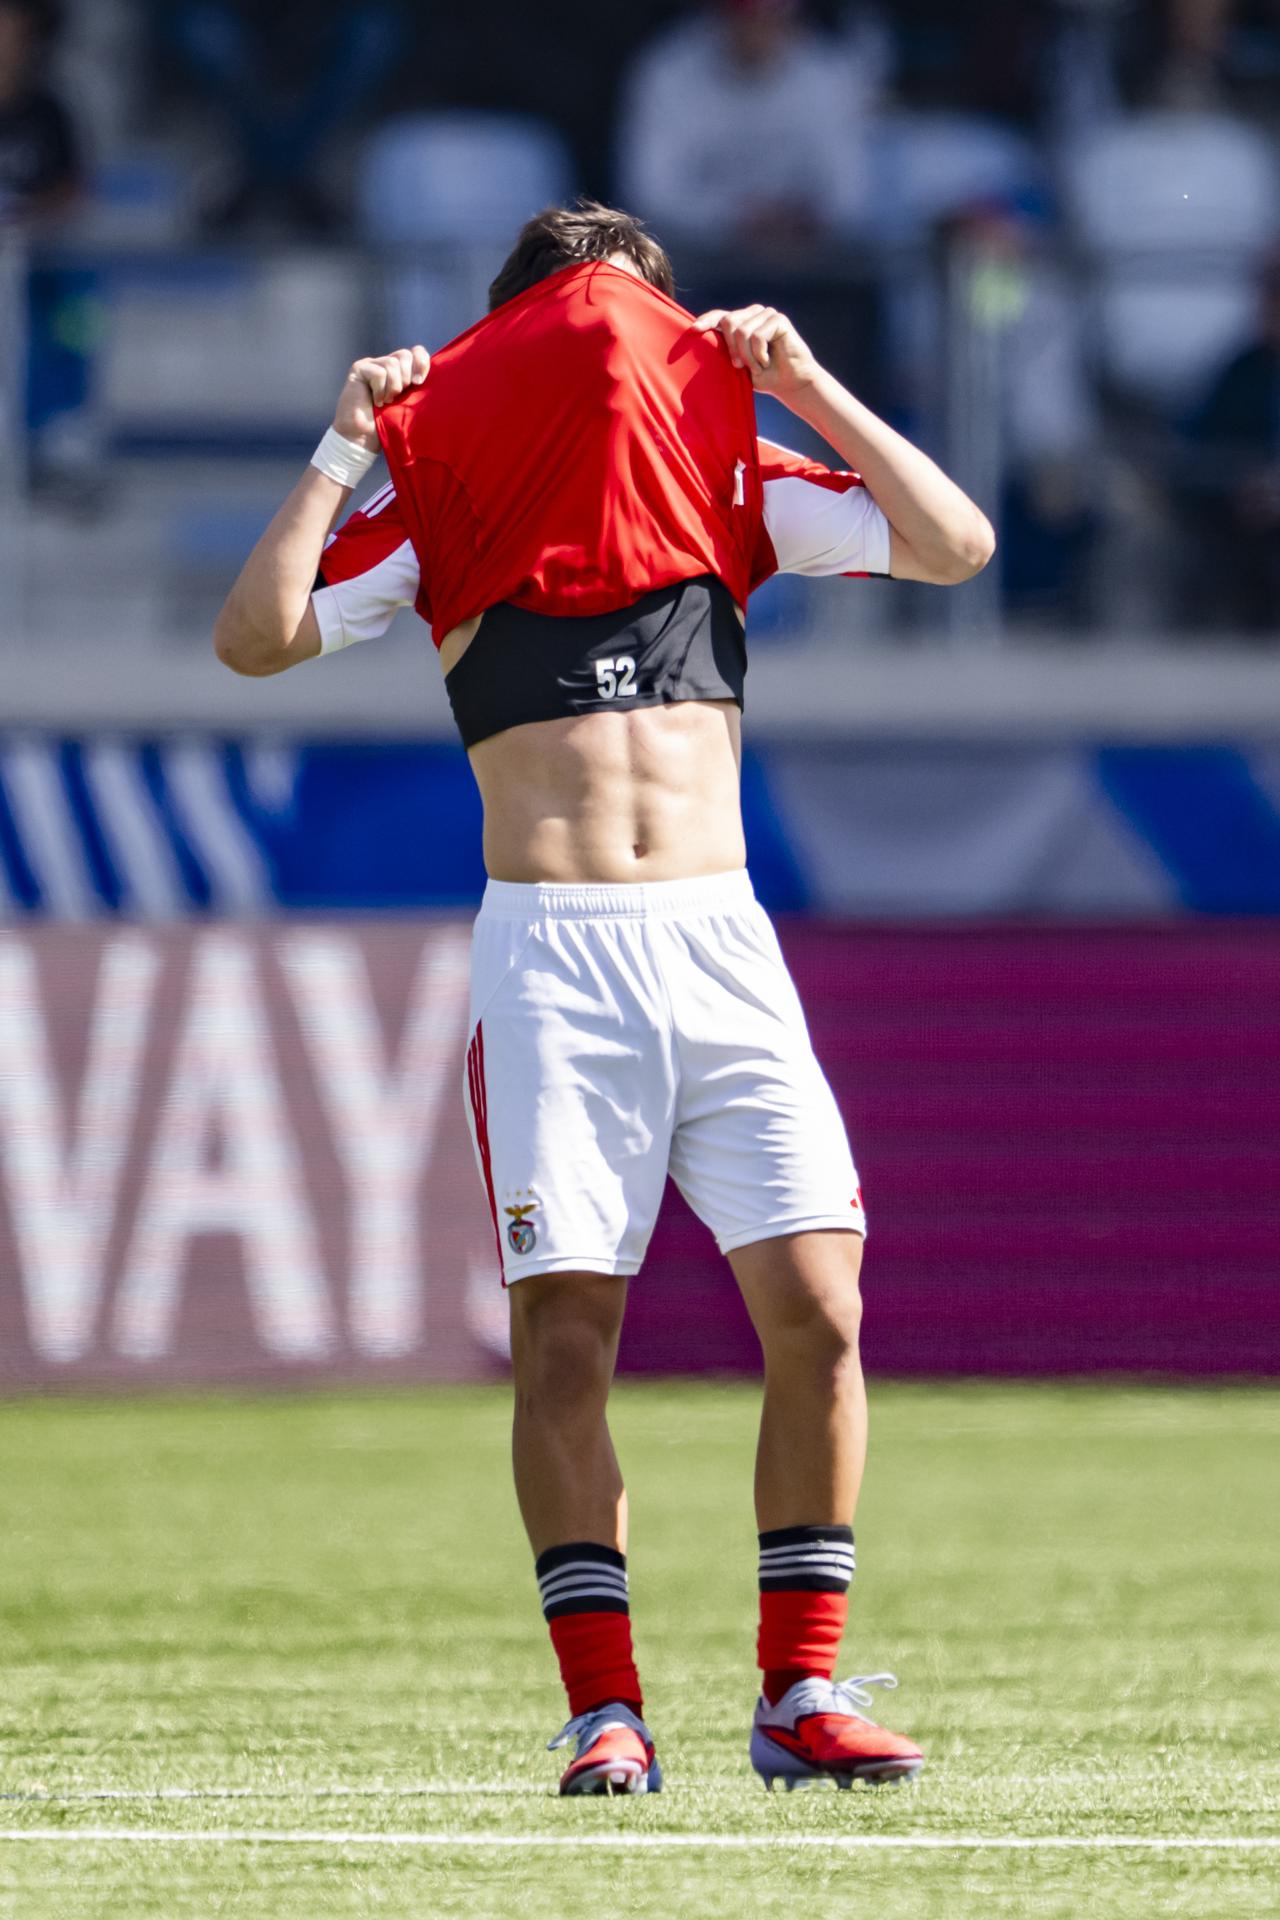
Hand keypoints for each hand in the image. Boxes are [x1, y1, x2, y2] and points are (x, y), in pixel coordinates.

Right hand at [332, 345, 429, 450]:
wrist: (364, 438)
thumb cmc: (389, 426)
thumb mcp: (411, 404)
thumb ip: (420, 387)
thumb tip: (442, 375)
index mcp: (402, 371)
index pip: (416, 352)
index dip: (421, 362)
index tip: (419, 382)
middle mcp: (387, 364)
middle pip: (405, 355)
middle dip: (406, 377)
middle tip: (399, 396)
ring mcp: (372, 365)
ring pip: (392, 364)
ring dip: (393, 388)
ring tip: (386, 402)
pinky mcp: (359, 369)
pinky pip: (378, 373)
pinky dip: (380, 391)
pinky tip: (375, 402)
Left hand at [692, 304, 819, 400]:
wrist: (791, 384)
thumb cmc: (765, 377)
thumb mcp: (740, 365)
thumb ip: (725, 352)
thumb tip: (701, 343)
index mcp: (742, 323)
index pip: (721, 316)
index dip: (707, 320)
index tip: (694, 330)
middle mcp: (753, 314)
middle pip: (729, 321)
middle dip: (732, 348)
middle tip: (739, 366)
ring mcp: (766, 315)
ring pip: (742, 331)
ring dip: (748, 356)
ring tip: (759, 366)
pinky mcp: (778, 319)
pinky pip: (757, 336)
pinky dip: (759, 355)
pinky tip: (768, 361)